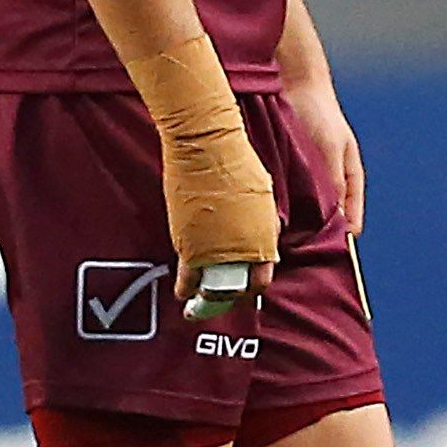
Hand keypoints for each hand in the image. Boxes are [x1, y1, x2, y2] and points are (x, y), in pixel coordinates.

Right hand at [158, 109, 280, 307]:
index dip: (251, 285)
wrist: (206, 149)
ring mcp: (211, 252)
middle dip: (227, 294)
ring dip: (205, 294)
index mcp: (263, 240)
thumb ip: (262, 225)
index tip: (244, 287)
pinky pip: (186, 279)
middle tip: (220, 295)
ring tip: (200, 298)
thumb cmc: (237, 163)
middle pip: (234, 289)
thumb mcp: (263, 198)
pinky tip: (183, 291)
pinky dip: (185, 286)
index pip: (261, 280)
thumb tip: (259, 236)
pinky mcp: (186, 247)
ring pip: (209, 289)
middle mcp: (239, 252)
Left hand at [284, 73, 367, 239]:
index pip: (350, 219)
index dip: (343, 238)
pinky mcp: (284, 174)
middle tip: (304, 255)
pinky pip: (283, 199)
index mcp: (348, 180)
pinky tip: (267, 219)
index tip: (333, 255)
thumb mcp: (332, 150)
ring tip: (283, 242)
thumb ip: (334, 182)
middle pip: (325, 221)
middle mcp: (327, 184)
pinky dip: (278, 210)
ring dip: (295, 226)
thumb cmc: (321, 114)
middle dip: (316, 237)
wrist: (294, 86)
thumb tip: (338, 219)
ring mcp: (305, 180)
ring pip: (303, 213)